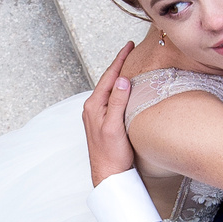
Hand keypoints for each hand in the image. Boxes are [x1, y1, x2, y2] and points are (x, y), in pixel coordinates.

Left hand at [83, 42, 136, 186]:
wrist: (108, 176)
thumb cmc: (112, 155)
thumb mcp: (115, 126)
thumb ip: (117, 102)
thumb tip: (121, 79)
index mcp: (93, 106)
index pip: (108, 77)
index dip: (119, 60)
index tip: (129, 45)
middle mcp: (92, 109)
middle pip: (107, 80)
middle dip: (119, 64)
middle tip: (130, 50)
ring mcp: (96, 116)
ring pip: (108, 90)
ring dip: (118, 77)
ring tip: (129, 65)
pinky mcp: (102, 122)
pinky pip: (110, 99)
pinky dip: (118, 90)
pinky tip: (125, 90)